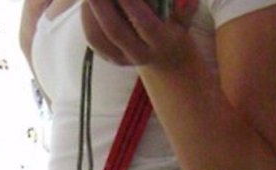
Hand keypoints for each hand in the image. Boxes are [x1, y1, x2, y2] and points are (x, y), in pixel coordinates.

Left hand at [81, 0, 197, 67]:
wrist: (164, 56)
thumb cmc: (174, 26)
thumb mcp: (184, 18)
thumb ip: (186, 9)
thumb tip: (188, 1)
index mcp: (161, 43)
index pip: (144, 23)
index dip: (131, 3)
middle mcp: (140, 54)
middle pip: (115, 30)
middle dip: (102, 4)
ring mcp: (122, 59)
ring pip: (98, 36)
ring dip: (90, 10)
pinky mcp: (108, 57)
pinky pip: (92, 38)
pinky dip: (87, 17)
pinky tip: (90, 2)